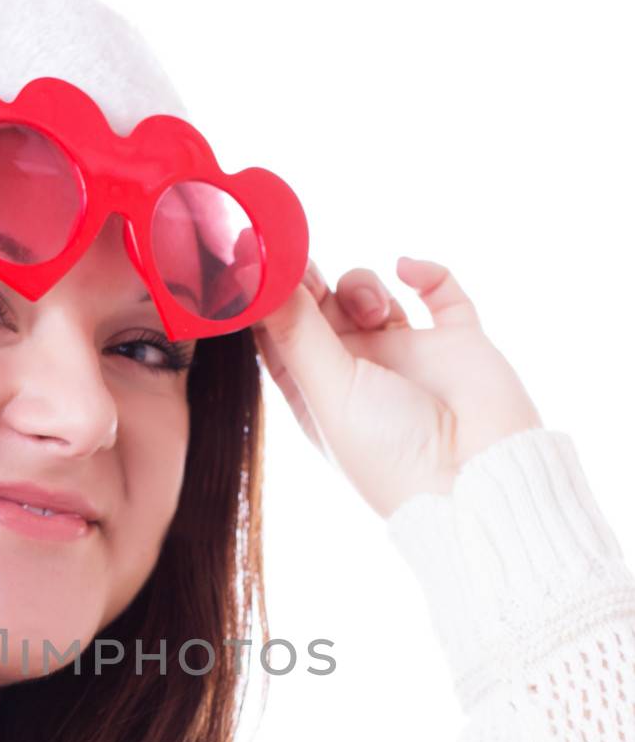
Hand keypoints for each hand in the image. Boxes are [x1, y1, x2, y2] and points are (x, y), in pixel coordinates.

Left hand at [252, 256, 542, 518]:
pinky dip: (426, 272)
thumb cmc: (390, 453)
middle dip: (313, 283)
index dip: (270, 302)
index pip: (280, 337)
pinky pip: (439, 292)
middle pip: (320, 307)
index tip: (264, 267)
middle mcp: (358, 371)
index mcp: (318, 392)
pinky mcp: (455, 342)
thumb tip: (265, 282)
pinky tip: (410, 269)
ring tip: (374, 310)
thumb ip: (298, 334)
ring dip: (363, 285)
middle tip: (307, 265)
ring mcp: (407, 354)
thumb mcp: (330, 393)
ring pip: (370, 293)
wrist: (478, 476)